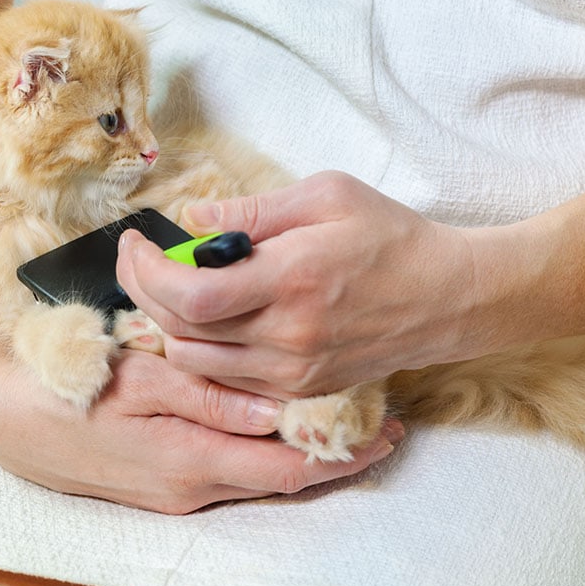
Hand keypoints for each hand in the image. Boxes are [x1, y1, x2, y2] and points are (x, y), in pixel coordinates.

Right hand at [0, 340, 401, 514]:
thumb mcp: (138, 381)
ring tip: (345, 420)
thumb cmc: (72, 391)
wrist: (12, 421)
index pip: (287, 468)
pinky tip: (281, 424)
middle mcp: (193, 488)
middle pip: (282, 477)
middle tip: (383, 424)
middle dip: (335, 455)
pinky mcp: (169, 482)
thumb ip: (207, 396)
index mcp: (191, 462)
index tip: (386, 431)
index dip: (341, 454)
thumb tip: (271, 410)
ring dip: (303, 451)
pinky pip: (234, 469)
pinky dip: (267, 450)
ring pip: (260, 474)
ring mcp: (180, 491)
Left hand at [117, 171, 478, 397]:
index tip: (137, 244)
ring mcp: (293, 371)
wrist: (446, 298)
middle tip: (142, 259)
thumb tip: (191, 219)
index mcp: (292, 280)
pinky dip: (204, 351)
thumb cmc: (390, 237)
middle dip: (145, 293)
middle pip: (180, 332)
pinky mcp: (301, 389)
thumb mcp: (326, 196)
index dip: (147, 272)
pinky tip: (211, 318)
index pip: (190, 295)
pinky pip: (228, 381)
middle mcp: (287, 337)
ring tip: (175, 286)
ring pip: (196, 363)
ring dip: (171, 324)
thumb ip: (252, 211)